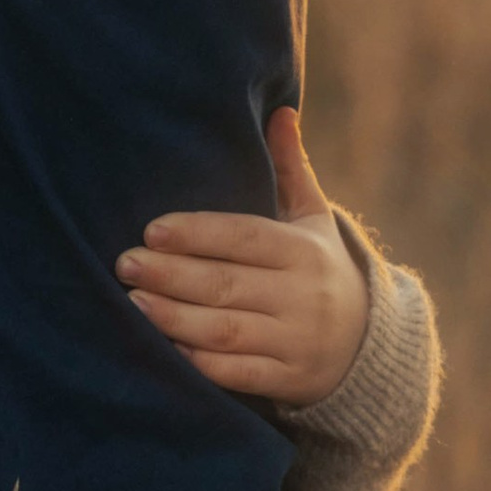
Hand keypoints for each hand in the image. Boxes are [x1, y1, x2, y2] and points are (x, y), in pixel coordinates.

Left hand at [115, 108, 368, 405]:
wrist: (367, 347)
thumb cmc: (319, 269)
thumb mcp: (313, 220)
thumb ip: (291, 169)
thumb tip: (280, 111)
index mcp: (304, 251)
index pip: (245, 237)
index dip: (198, 233)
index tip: (152, 228)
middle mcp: (303, 297)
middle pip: (227, 284)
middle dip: (171, 274)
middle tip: (124, 264)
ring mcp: (296, 342)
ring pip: (226, 331)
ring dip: (175, 318)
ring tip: (132, 303)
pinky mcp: (287, 380)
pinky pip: (237, 374)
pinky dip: (200, 362)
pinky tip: (163, 347)